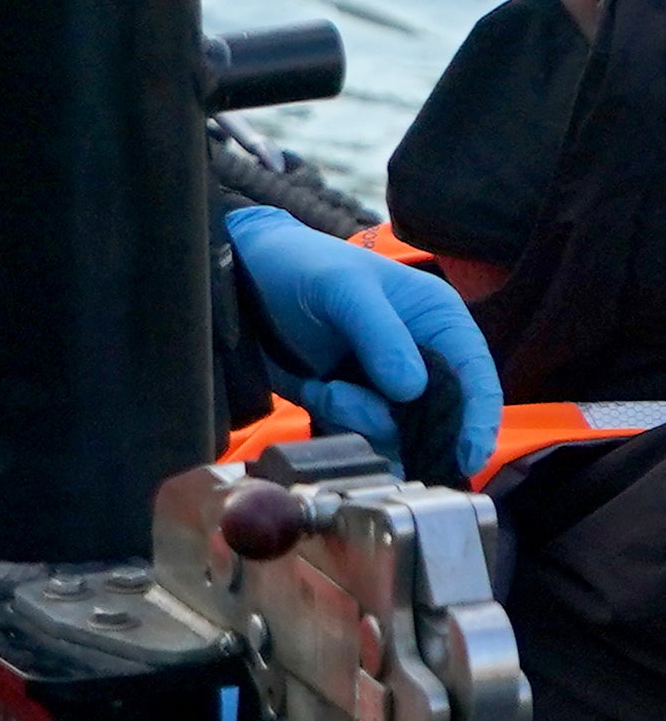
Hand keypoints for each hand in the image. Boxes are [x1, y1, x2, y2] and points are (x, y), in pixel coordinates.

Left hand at [231, 205, 501, 480]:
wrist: (241, 278)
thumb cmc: (301, 265)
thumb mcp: (343, 287)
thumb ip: (380, 334)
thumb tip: (412, 390)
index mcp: (438, 321)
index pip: (476, 377)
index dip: (479, 421)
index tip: (467, 456)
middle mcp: (422, 357)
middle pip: (441, 418)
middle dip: (402, 427)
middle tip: (347, 403)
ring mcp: (385, 384)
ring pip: (398, 434)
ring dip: (360, 422)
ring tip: (325, 390)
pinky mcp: (350, 402)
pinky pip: (359, 434)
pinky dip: (338, 424)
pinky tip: (313, 392)